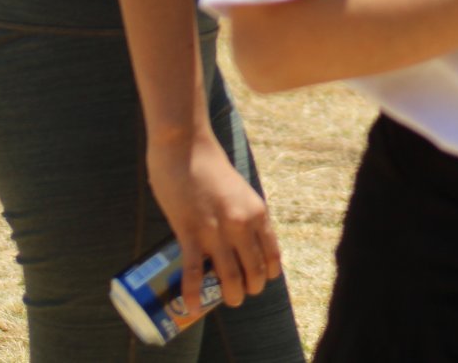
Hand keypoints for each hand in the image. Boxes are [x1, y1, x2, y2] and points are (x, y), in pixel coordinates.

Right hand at [147, 133, 280, 315]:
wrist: (185, 147)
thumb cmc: (210, 168)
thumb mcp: (239, 192)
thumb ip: (242, 213)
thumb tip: (240, 237)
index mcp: (258, 212)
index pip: (272, 254)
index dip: (267, 274)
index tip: (259, 283)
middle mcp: (242, 223)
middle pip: (253, 270)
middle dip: (249, 289)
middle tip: (239, 297)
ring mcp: (217, 230)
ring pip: (229, 276)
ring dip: (230, 296)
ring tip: (226, 304)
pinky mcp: (189, 232)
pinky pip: (193, 272)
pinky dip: (193, 295)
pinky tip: (190, 309)